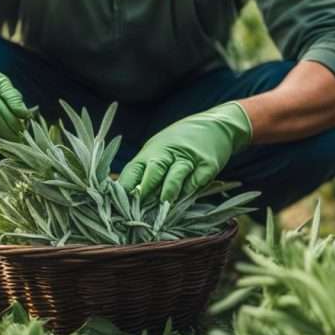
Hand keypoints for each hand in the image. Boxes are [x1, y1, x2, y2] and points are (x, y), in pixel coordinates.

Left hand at [118, 101, 252, 202]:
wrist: (216, 125)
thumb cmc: (181, 143)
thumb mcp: (160, 150)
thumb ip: (147, 171)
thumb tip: (128, 198)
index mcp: (152, 151)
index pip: (134, 169)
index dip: (125, 187)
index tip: (118, 204)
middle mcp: (169, 152)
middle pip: (154, 170)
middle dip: (145, 189)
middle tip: (137, 208)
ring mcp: (189, 158)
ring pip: (175, 176)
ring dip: (168, 192)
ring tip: (163, 206)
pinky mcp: (208, 165)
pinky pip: (197, 181)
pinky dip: (190, 191)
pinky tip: (184, 199)